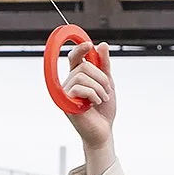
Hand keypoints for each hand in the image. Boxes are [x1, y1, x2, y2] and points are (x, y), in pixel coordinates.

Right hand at [59, 44, 116, 174]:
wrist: (103, 131)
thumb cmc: (104, 109)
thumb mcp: (108, 83)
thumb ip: (105, 66)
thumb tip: (102, 45)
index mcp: (78, 77)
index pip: (75, 57)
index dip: (80, 48)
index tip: (89, 44)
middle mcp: (69, 82)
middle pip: (83, 66)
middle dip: (100, 77)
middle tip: (107, 90)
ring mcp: (66, 92)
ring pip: (82, 76)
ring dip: (99, 87)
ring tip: (102, 98)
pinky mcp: (65, 102)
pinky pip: (80, 88)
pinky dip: (93, 94)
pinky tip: (95, 104)